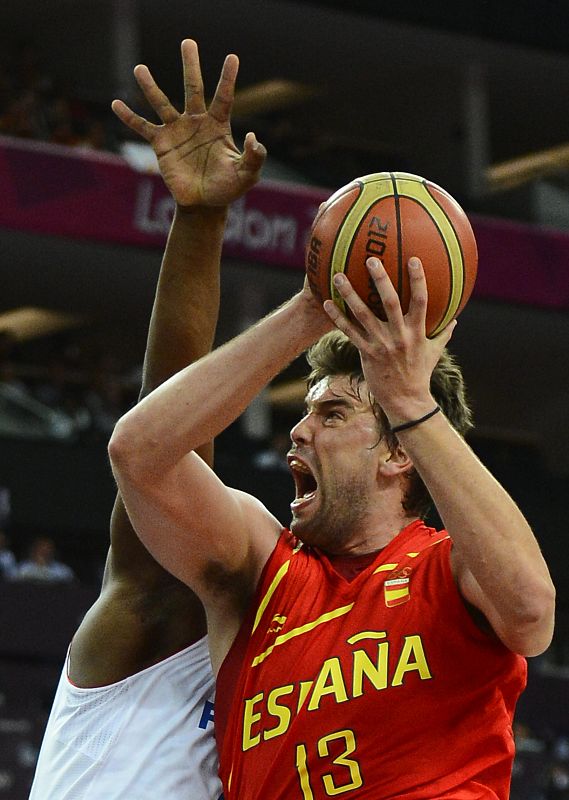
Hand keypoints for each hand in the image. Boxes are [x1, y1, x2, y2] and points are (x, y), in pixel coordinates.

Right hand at [111, 39, 265, 207]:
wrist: (205, 203)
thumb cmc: (228, 187)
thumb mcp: (247, 174)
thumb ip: (254, 156)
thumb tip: (253, 137)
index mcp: (218, 125)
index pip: (224, 97)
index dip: (228, 78)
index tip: (232, 57)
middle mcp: (196, 122)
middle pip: (193, 88)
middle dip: (190, 66)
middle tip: (188, 42)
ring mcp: (177, 131)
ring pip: (162, 104)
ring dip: (150, 86)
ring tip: (139, 68)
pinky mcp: (161, 145)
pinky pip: (142, 128)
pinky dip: (129, 117)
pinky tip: (116, 104)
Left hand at [322, 257, 455, 424]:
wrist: (406, 401)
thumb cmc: (420, 374)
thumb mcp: (435, 353)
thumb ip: (444, 334)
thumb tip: (455, 319)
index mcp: (417, 332)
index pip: (421, 301)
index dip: (418, 279)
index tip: (413, 259)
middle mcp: (399, 336)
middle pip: (390, 302)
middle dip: (381, 279)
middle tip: (371, 259)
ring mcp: (381, 345)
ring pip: (363, 315)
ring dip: (350, 294)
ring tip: (339, 276)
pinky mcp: (366, 353)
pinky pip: (349, 332)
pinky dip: (337, 318)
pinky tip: (327, 304)